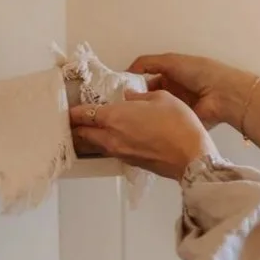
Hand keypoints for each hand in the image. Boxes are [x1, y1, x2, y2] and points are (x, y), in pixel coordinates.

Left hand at [70, 90, 216, 180]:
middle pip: (81, 134)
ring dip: (88, 137)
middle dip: (75, 127)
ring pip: (94, 144)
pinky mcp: (130, 162)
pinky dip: (105, 144)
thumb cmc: (179, 125)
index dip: (72, 111)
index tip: (67, 108)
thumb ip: (140, 97)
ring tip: (88, 130)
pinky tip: (113, 137)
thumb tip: (130, 98)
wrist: (192, 156)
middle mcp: (111, 136)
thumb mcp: (161, 98)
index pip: (82, 114)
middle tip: (73, 120)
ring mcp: (119, 152)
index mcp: (114, 117)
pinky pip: (109, 151)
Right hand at [127, 53, 239, 128]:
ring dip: (143, 116)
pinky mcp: (181, 123)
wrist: (222, 94)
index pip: (146, 83)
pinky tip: (137, 130)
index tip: (116, 94)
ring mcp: (176, 110)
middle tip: (116, 111)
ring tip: (122, 121)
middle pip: (148, 99)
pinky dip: (154, 126)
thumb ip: (147, 63)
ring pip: (154, 113)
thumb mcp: (170, 61)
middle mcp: (172, 93)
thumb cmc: (198, 72)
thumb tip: (126, 70)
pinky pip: (165, 125)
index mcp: (170, 76)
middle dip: (135, 104)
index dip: (133, 87)